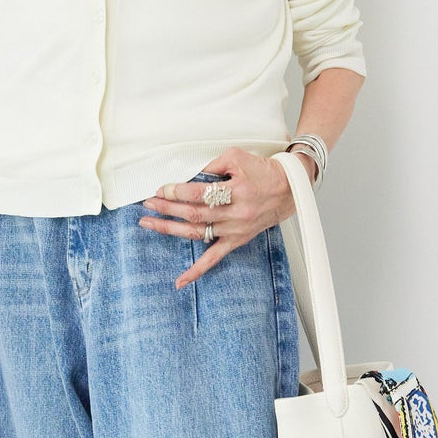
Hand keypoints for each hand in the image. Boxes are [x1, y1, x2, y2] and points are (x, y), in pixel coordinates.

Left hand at [137, 146, 307, 289]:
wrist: (289, 190)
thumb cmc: (263, 172)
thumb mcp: (237, 157)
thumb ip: (211, 165)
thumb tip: (186, 175)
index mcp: (237, 191)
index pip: (200, 193)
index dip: (178, 191)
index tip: (162, 189)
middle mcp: (236, 213)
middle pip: (195, 214)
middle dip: (167, 208)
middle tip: (148, 203)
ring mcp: (235, 230)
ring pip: (197, 233)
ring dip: (170, 229)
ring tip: (149, 223)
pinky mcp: (236, 240)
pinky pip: (214, 258)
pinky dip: (197, 271)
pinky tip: (180, 280)